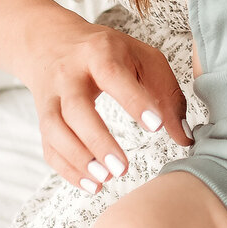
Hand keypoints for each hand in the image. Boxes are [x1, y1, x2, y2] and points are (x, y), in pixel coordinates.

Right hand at [24, 20, 192, 191]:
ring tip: (105, 179)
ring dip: (78, 159)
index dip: (134, 101)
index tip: (156, 127)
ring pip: (54, 130)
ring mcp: (51, 97)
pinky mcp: (42, 117)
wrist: (54, 42)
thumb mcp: (143, 59)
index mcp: (99, 53)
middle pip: (76, 108)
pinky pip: (49, 147)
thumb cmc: (109, 53)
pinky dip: (67, 169)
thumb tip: (184, 137)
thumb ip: (167, 95)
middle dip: (98, 141)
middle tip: (122, 168)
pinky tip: (92, 185)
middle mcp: (68, 74)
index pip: (113, 75)